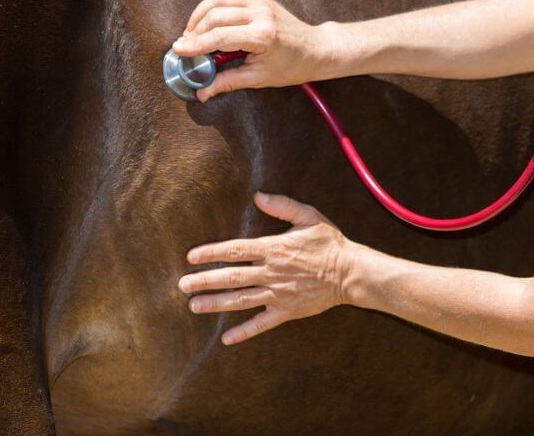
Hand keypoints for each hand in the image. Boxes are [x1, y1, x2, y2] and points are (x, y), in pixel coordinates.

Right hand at [171, 0, 338, 101]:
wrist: (315, 48)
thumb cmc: (292, 65)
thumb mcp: (259, 78)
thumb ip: (228, 82)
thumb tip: (203, 92)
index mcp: (262, 36)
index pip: (219, 37)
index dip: (196, 44)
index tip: (179, 50)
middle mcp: (260, 13)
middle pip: (215, 16)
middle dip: (195, 31)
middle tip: (186, 45)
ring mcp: (260, 1)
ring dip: (200, 14)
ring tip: (192, 31)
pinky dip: (213, 2)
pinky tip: (207, 17)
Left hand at [177, 192, 354, 345]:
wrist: (350, 273)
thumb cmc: (329, 243)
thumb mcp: (309, 216)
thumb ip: (283, 206)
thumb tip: (258, 196)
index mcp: (274, 248)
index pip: (235, 250)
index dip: (212, 253)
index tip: (192, 257)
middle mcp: (271, 272)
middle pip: (232, 277)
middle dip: (204, 280)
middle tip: (182, 285)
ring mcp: (278, 293)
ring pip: (241, 300)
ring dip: (216, 303)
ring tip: (194, 305)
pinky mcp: (286, 311)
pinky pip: (262, 323)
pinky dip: (244, 331)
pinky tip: (227, 338)